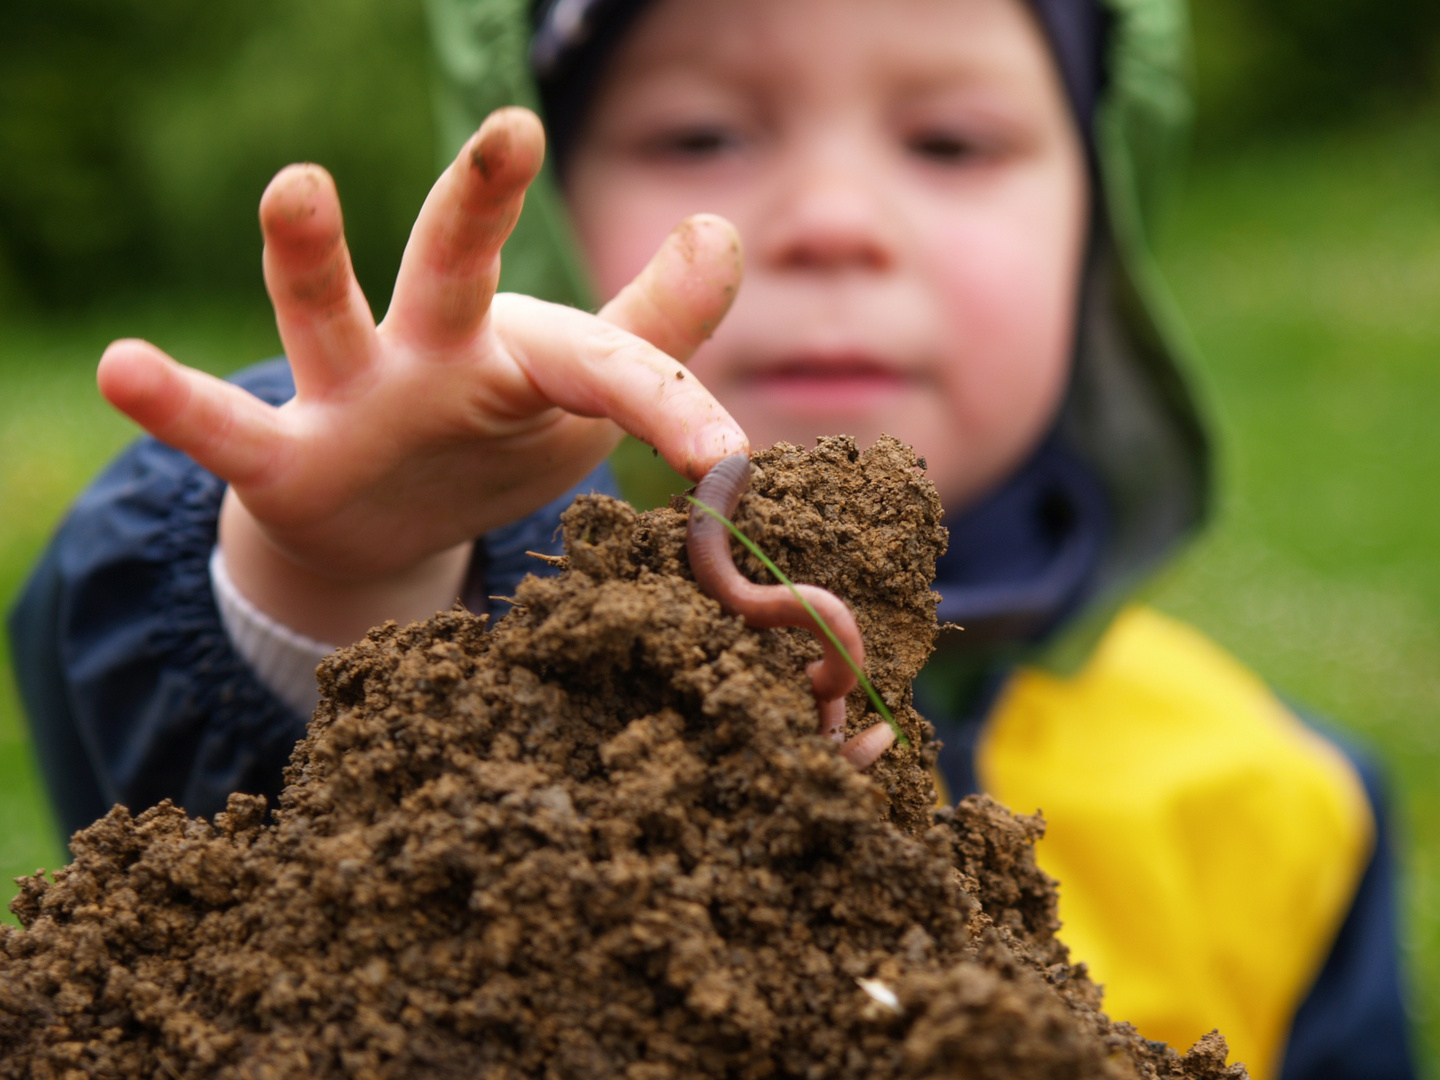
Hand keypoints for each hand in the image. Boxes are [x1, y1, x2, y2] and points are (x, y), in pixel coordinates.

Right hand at [97, 107, 746, 643]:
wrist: (381, 524)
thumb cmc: (496, 442)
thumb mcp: (578, 400)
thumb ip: (657, 333)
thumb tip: (723, 229)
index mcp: (515, 353)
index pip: (604, 362)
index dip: (668, 404)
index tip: (729, 462)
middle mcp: (430, 353)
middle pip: (455, 268)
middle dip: (479, 204)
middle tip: (511, 131)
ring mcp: (351, 395)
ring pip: (326, 314)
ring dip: (309, 255)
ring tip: (297, 186)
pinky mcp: (284, 457)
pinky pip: (224, 427)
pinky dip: (176, 402)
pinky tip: (123, 369)